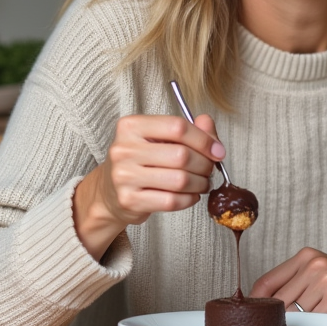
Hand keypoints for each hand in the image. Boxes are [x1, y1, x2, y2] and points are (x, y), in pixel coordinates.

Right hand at [73, 113, 224, 259]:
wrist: (108, 192)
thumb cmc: (139, 162)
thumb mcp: (158, 138)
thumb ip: (187, 129)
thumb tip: (208, 124)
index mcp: (131, 126)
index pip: (177, 127)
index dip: (204, 139)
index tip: (217, 151)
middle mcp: (124, 149)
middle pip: (182, 155)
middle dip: (205, 164)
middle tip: (209, 169)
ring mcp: (124, 176)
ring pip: (180, 180)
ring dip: (200, 183)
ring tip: (202, 183)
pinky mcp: (129, 200)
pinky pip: (171, 201)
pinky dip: (189, 199)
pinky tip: (191, 195)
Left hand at [251, 248, 326, 325]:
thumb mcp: (324, 276)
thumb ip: (296, 286)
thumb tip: (261, 307)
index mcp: (307, 256)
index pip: (265, 283)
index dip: (256, 305)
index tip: (255, 318)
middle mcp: (314, 264)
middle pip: (276, 302)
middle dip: (280, 320)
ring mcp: (326, 280)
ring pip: (293, 316)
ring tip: (321, 321)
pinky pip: (313, 324)